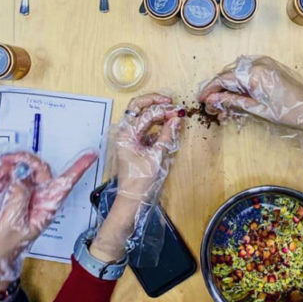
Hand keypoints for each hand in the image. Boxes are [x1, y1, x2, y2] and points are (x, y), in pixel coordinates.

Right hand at [0, 151, 96, 281]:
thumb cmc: (7, 245)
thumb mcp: (13, 222)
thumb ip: (18, 197)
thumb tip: (22, 176)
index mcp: (48, 205)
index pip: (67, 183)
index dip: (79, 167)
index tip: (92, 155)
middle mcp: (42, 197)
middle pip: (41, 170)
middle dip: (24, 161)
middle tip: (7, 159)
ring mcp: (29, 195)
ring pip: (25, 171)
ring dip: (9, 168)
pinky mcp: (17, 195)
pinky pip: (14, 177)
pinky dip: (4, 175)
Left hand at [90, 94, 181, 261]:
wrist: (132, 198)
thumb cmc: (140, 179)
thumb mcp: (156, 156)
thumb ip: (167, 135)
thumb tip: (177, 117)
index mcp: (126, 134)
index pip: (145, 112)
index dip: (162, 109)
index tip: (177, 110)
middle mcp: (125, 132)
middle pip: (139, 108)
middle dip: (155, 103)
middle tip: (171, 103)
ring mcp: (129, 137)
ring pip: (143, 117)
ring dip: (157, 113)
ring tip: (173, 114)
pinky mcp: (136, 143)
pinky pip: (146, 128)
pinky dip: (157, 124)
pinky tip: (169, 126)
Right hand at [197, 55, 302, 141]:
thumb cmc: (289, 112)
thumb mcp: (257, 109)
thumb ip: (233, 102)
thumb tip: (212, 100)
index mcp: (254, 72)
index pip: (223, 78)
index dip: (210, 90)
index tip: (201, 102)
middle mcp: (258, 62)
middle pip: (229, 75)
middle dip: (219, 92)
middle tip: (214, 110)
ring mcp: (266, 63)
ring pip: (238, 74)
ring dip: (230, 90)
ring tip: (226, 110)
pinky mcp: (272, 67)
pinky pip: (249, 73)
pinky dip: (241, 85)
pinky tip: (239, 100)